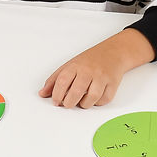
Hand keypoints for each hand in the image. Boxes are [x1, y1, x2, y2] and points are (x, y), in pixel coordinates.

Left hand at [39, 28, 154, 107]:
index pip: (62, 81)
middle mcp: (88, 71)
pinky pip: (104, 99)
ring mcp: (101, 77)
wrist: (113, 52)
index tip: (56, 102)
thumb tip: (42, 94)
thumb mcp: (69, 65)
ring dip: (84, 104)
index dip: (57, 95)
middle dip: (69, 103)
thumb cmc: (89, 60)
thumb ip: (54, 80)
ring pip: (91, 98)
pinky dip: (98, 103)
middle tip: (67, 104)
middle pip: (76, 92)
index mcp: (75, 66)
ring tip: (81, 101)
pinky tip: (94, 99)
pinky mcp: (113, 83)